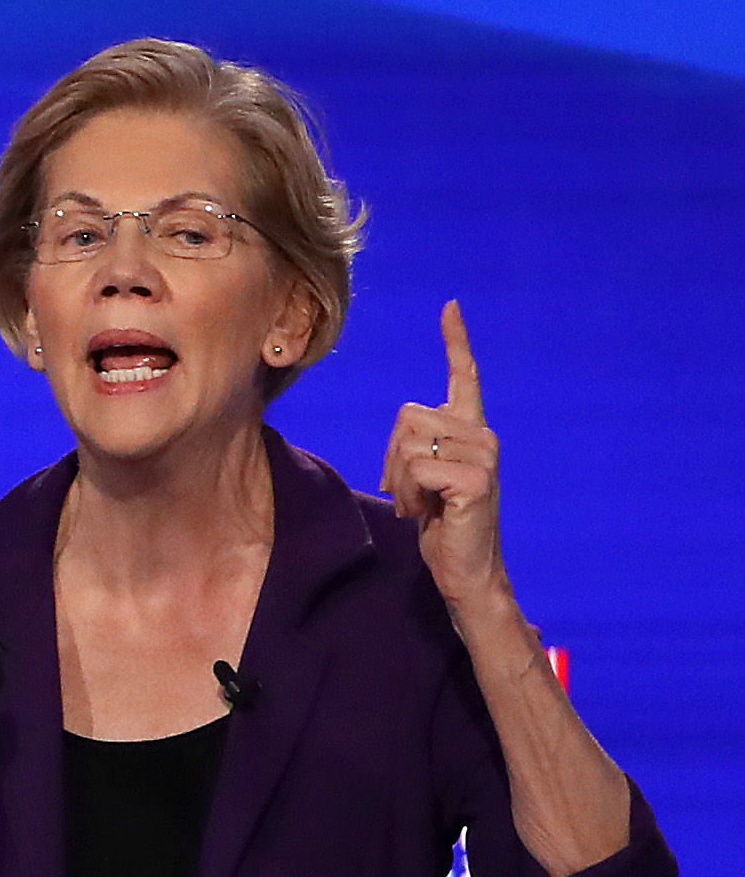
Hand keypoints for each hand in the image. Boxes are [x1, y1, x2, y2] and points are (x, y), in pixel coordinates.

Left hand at [383, 300, 505, 610]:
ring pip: (407, 443)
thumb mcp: (423, 477)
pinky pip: (415, 468)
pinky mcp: (476, 479)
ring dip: (398, 479)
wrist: (466, 568)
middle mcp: (483, 435)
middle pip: (407, 416)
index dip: (457, 341)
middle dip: (392, 457)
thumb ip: (417, 446)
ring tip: (420, 504)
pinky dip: (407, 494)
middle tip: (411, 492)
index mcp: (471, 430)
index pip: (465, 376)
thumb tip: (404, 427)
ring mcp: (483, 455)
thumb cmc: (440, 525)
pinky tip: (426, 512)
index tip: (451, 307)